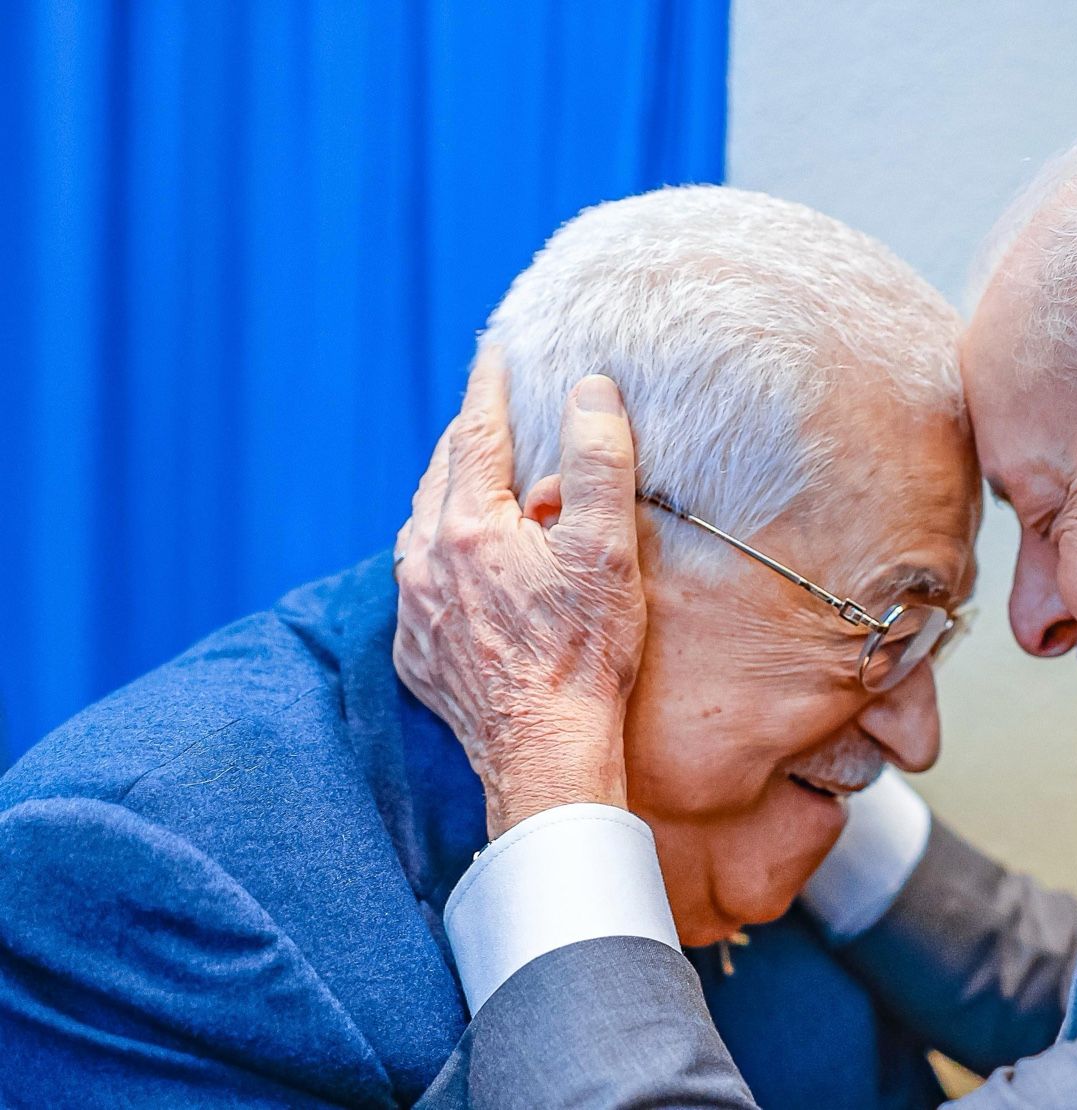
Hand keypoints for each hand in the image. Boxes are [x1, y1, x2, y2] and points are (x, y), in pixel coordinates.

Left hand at [393, 351, 647, 837]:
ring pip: (421, 526)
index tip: (498, 347)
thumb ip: (597, 462)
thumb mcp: (607, 550)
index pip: (478, 431)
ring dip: (450, 496)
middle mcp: (425, 561)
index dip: (492, 384)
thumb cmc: (585, 654)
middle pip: (441, 474)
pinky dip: (440, 555)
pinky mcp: (416, 653)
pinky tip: (466, 565)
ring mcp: (414, 609)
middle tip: (494, 410)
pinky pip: (418, 583)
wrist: (545, 754)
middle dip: (470, 437)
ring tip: (478, 482)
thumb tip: (589, 390)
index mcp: (469, 526)